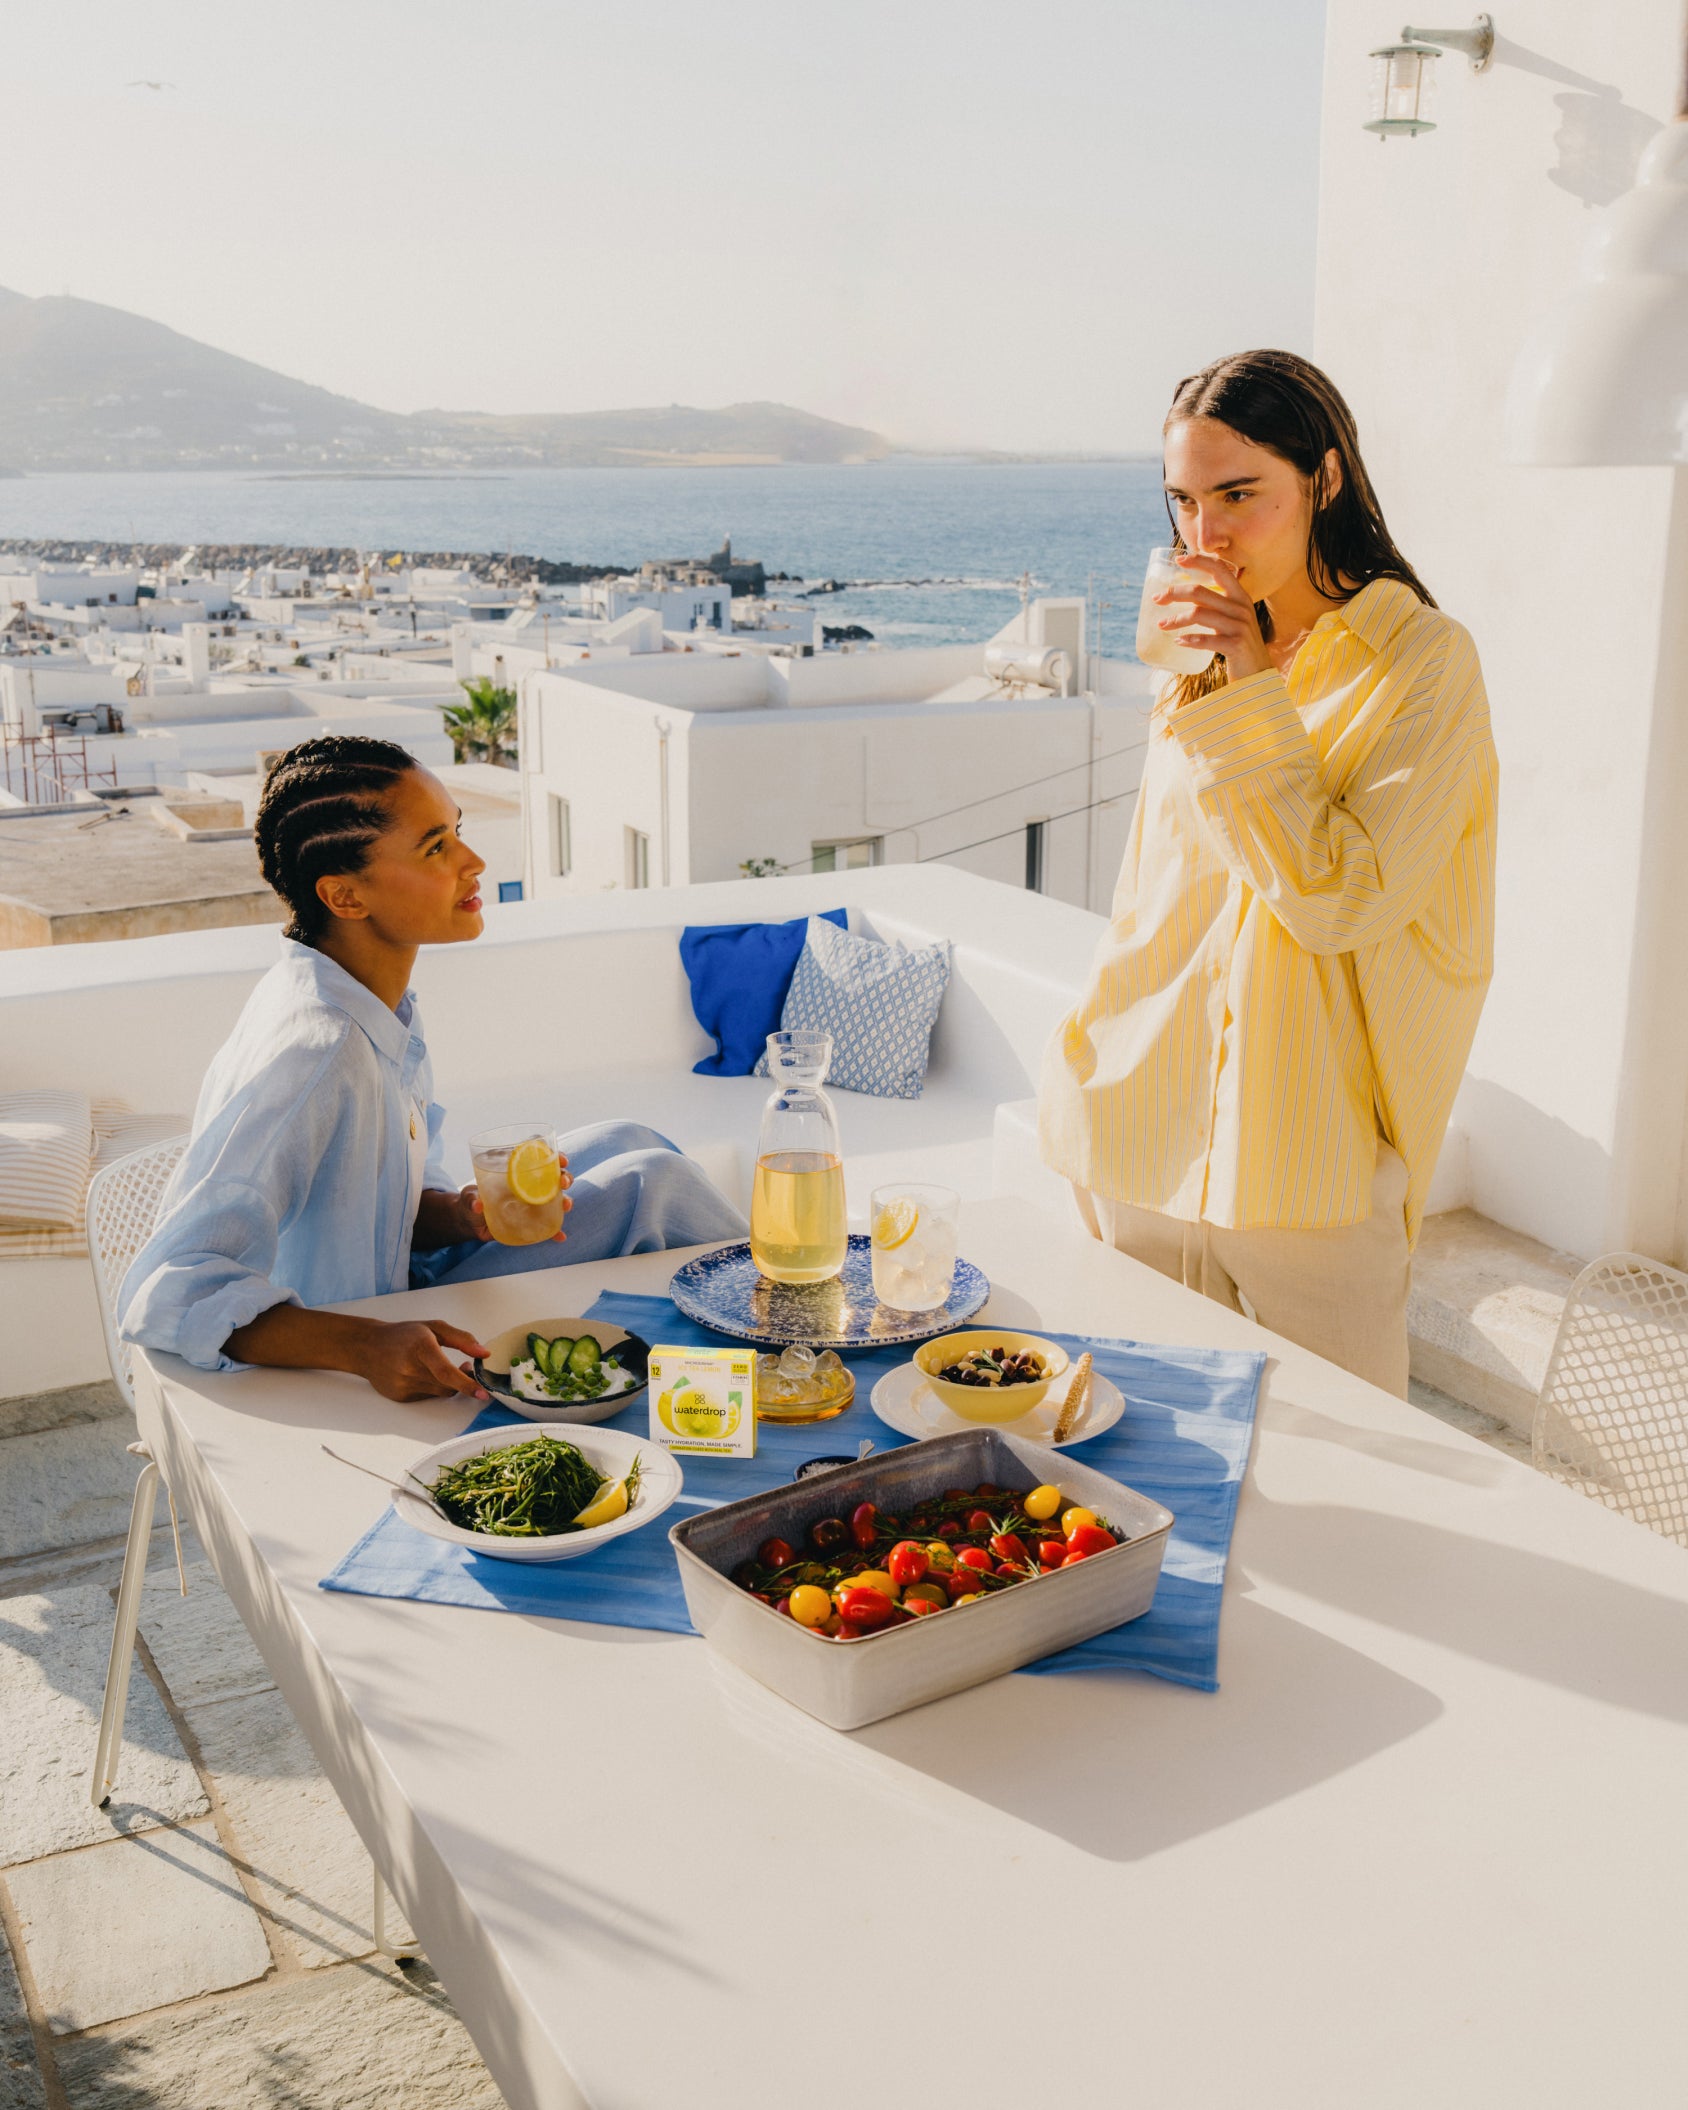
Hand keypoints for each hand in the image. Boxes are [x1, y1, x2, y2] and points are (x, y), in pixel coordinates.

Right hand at [357, 1319, 491, 1402]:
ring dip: (449, 1384)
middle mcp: (410, 1369)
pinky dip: (433, 1388)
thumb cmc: (404, 1334)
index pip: (446, 1372)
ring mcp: (403, 1385)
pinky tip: (424, 1374)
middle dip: (463, 1381)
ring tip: (444, 1368)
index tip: (483, 1392)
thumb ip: (462, 1339)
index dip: (466, 1383)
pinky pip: (427, 1396)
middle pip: (447, 1385)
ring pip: (440, 1393)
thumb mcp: (434, 1327)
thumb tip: (485, 1354)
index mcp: (420, 1347)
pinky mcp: (400, 1397)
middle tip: (467, 1368)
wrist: (367, 1347)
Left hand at [463, 1156, 574, 1243]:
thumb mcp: (469, 1197)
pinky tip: (560, 1236)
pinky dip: (555, 1231)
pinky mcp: (530, 1221)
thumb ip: (472, 1198)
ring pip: (556, 1199)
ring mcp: (532, 1204)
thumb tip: (477, 1205)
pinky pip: (547, 1225)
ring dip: (565, 1201)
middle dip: (564, 1177)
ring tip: (566, 1205)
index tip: (561, 1159)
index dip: (553, 1157)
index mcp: (516, 1172)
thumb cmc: (471, 1200)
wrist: (469, 1222)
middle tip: (564, 1182)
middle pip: (554, 1177)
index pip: (539, 1159)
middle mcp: (529, 1186)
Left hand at [1156, 554, 1270, 680]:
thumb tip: (1184, 596)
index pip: (1220, 569)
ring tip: (1162, 625)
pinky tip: (1179, 641)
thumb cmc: (1238, 644)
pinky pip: (1207, 639)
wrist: (1258, 673)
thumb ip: (1216, 606)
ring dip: (1176, 619)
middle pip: (1200, 592)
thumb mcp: (1232, 619)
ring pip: (1199, 614)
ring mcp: (1240, 626)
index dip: (1199, 561)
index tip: (1179, 559)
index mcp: (1240, 596)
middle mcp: (1241, 607)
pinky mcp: (1236, 645)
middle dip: (1174, 593)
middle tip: (1156, 599)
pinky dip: (1190, 640)